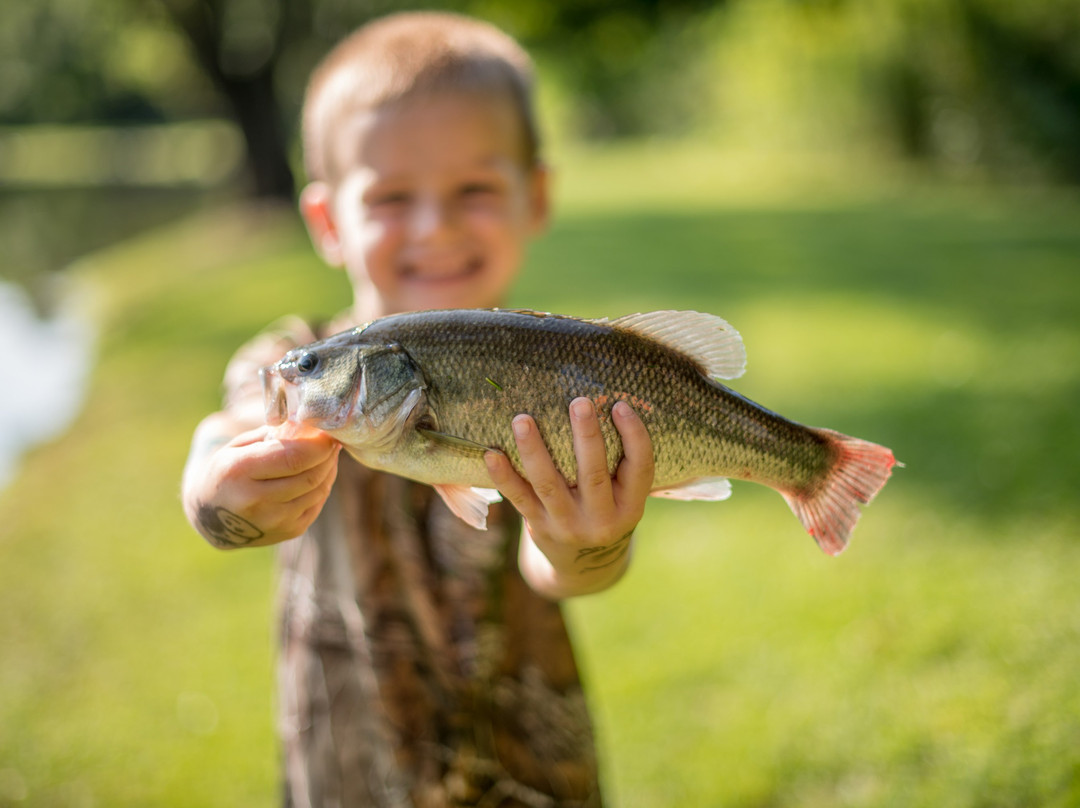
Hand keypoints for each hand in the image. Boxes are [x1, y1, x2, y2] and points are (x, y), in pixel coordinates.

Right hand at [182, 416, 340, 548]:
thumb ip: (272, 435)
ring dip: (329, 469)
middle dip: (327, 455)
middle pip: (310, 475)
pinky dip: (323, 485)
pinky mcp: (288, 532)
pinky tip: (320, 473)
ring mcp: (274, 521)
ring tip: (328, 454)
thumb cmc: (227, 472)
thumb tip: (310, 428)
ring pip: (318, 490)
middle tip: (332, 440)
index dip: (318, 445)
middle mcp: (256, 501)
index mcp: (239, 472)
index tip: (327, 432)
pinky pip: (318, 504)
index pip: (293, 458)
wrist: (211, 519)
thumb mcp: (238, 447)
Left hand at [484, 397, 654, 597]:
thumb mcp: (625, 498)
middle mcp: (602, 520)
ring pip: (549, 485)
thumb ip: (619, 463)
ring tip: (522, 419)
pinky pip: (520, 499)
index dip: (634, 435)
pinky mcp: (540, 527)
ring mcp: (568, 526)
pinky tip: (491, 454)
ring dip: (534, 450)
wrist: (584, 566)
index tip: (619, 404)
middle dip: (587, 437)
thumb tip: (604, 402)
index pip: (640, 468)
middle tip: (579, 401)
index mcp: (631, 507)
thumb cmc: (606, 512)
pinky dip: (504, 477)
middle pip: (594, 475)